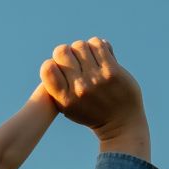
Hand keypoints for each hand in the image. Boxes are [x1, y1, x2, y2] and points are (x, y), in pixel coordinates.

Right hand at [39, 37, 150, 160]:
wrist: (121, 123)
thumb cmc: (91, 112)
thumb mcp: (67, 106)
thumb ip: (57, 85)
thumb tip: (58, 54)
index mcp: (64, 99)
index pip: (47, 68)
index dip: (53, 63)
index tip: (61, 69)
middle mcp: (79, 88)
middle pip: (62, 52)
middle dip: (67, 52)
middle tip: (76, 60)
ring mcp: (97, 79)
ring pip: (80, 46)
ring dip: (83, 48)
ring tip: (89, 58)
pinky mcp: (113, 71)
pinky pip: (98, 45)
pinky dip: (97, 45)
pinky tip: (100, 54)